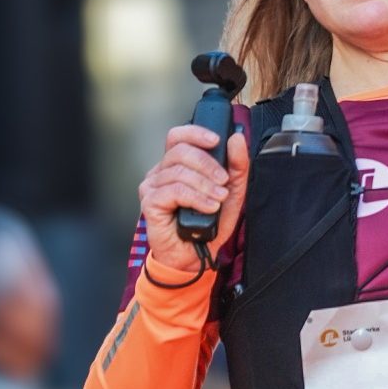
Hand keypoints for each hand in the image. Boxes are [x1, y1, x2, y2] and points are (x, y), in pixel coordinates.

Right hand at [139, 125, 249, 271]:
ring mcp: (152, 187)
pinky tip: (209, 207)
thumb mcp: (232, 192)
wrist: (196, 254)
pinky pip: (174, 191)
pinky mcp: (150, 203)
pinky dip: (196, 198)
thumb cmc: (209, 223)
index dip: (195, 133)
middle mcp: (161, 172)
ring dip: (205, 185)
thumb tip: (236, 139)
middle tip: (223, 181)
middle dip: (207, 164)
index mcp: (177, 165)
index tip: (216, 140)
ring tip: (219, 199)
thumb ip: (237, 166)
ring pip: (178, 171)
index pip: (178, 137)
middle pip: (180, 151)